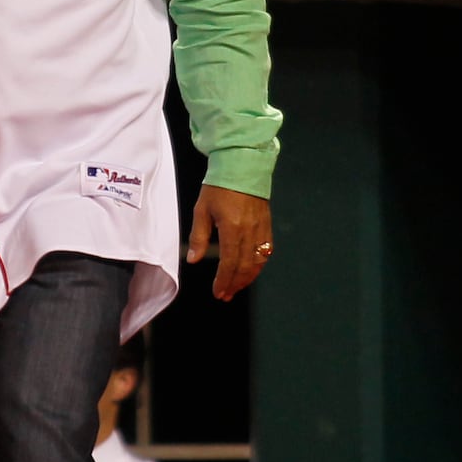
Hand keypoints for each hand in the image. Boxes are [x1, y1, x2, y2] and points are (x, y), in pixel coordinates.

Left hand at [186, 185, 272, 301]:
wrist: (242, 165)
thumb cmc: (218, 186)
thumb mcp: (202, 209)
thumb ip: (198, 237)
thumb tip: (194, 260)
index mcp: (232, 227)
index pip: (229, 262)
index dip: (224, 280)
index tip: (218, 292)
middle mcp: (250, 231)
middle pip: (245, 266)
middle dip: (235, 284)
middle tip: (225, 296)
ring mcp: (261, 228)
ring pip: (258, 262)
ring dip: (247, 278)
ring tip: (236, 288)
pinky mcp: (267, 225)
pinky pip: (266, 251)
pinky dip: (258, 265)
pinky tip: (250, 271)